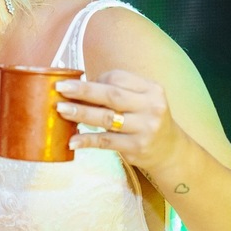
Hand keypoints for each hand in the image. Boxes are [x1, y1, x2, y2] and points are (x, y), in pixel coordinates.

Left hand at [55, 70, 179, 171]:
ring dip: (81, 113)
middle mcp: (151, 107)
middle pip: (111, 95)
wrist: (169, 151)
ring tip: (60, 110)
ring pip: (107, 118)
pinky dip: (87, 140)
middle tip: (60, 88)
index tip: (76, 84)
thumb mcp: (140, 102)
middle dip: (83, 90)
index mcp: (151, 89)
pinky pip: (106, 142)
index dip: (94, 80)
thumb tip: (76, 89)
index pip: (118, 78)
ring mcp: (145, 128)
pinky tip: (71, 141)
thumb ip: (116, 94)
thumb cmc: (145, 121)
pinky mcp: (136, 147)